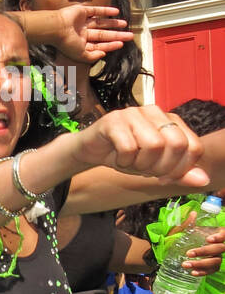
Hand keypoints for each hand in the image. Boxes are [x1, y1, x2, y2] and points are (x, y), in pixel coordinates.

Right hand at [49, 5, 132, 62]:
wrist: (56, 28)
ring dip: (113, 23)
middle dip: (116, 35)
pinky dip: (106, 11)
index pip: (99, 44)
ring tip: (125, 24)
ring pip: (101, 22)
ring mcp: (82, 22)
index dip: (110, 45)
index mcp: (81, 43)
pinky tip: (116, 12)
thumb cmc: (66, 43)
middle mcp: (82, 32)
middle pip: (103, 34)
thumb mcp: (80, 55)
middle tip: (129, 36)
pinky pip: (96, 11)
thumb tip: (103, 54)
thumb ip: (92, 56)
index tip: (121, 44)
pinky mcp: (82, 11)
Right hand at [73, 107, 208, 185]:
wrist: (91, 150)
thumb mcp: (155, 167)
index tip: (164, 178)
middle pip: (176, 143)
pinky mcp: (113, 120)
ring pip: (153, 145)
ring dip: (140, 164)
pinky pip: (128, 147)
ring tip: (131, 163)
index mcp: (170, 120)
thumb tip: (203, 180)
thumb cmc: (125, 155)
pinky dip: (123, 161)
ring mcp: (133, 113)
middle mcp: (155, 112)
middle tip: (147, 172)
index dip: (181, 169)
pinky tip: (117, 159)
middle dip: (162, 167)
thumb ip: (179, 172)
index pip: (193, 146)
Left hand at [183, 217, 224, 275]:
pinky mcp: (212, 266)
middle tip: (188, 253)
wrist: (174, 250)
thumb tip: (192, 214)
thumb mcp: (183, 230)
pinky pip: (212, 271)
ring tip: (185, 264)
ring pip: (215, 261)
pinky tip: (193, 272)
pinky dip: (203, 272)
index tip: (208, 239)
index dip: (220, 236)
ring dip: (200, 264)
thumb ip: (188, 223)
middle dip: (204, 251)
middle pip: (219, 249)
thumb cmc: (181, 238)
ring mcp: (217, 256)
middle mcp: (219, 245)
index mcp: (215, 234)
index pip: (224, 233)